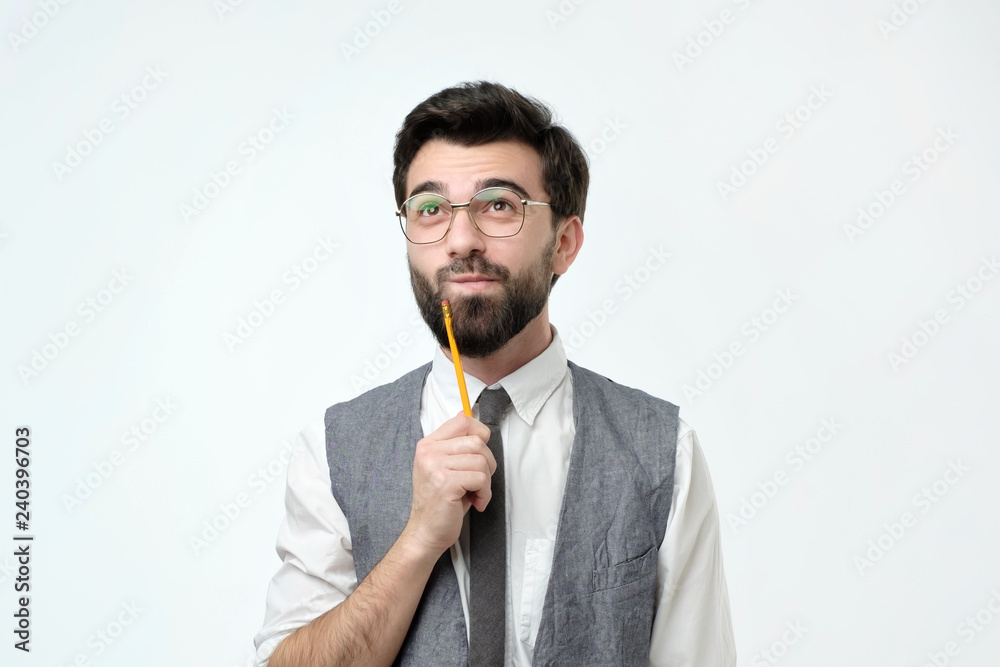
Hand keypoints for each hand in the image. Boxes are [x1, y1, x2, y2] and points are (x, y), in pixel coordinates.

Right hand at [404, 411, 495, 555]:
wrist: (425, 532)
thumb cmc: (439, 502)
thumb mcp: (444, 467)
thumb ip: (456, 445)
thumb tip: (467, 416)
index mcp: (428, 445)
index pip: (462, 420)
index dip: (480, 433)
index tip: (481, 451)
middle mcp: (429, 452)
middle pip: (477, 442)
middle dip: (487, 463)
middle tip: (479, 481)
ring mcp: (435, 466)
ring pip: (481, 461)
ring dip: (486, 481)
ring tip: (475, 493)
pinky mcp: (445, 483)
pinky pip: (480, 479)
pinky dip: (485, 493)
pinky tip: (475, 502)